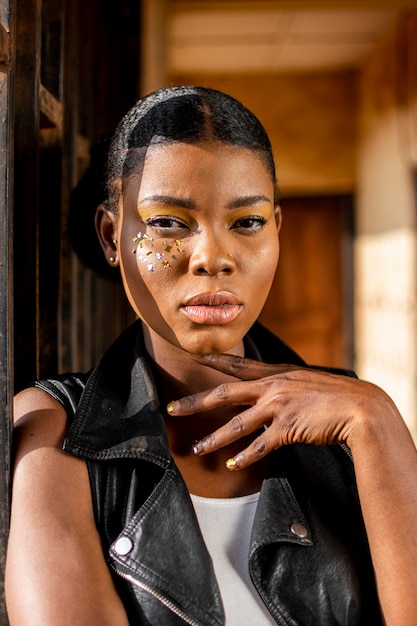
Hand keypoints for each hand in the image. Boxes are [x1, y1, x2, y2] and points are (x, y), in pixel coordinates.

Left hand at [167, 353, 384, 469]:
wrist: (360, 407)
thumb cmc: (336, 395)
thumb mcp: (306, 381)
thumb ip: (285, 385)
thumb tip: (271, 390)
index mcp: (276, 373)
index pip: (238, 364)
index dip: (213, 360)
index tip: (192, 356)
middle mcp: (272, 387)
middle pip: (225, 394)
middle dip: (196, 402)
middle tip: (172, 408)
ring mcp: (279, 407)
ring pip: (237, 424)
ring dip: (214, 439)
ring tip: (197, 449)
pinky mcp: (288, 428)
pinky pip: (260, 446)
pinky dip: (245, 457)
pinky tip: (233, 466)